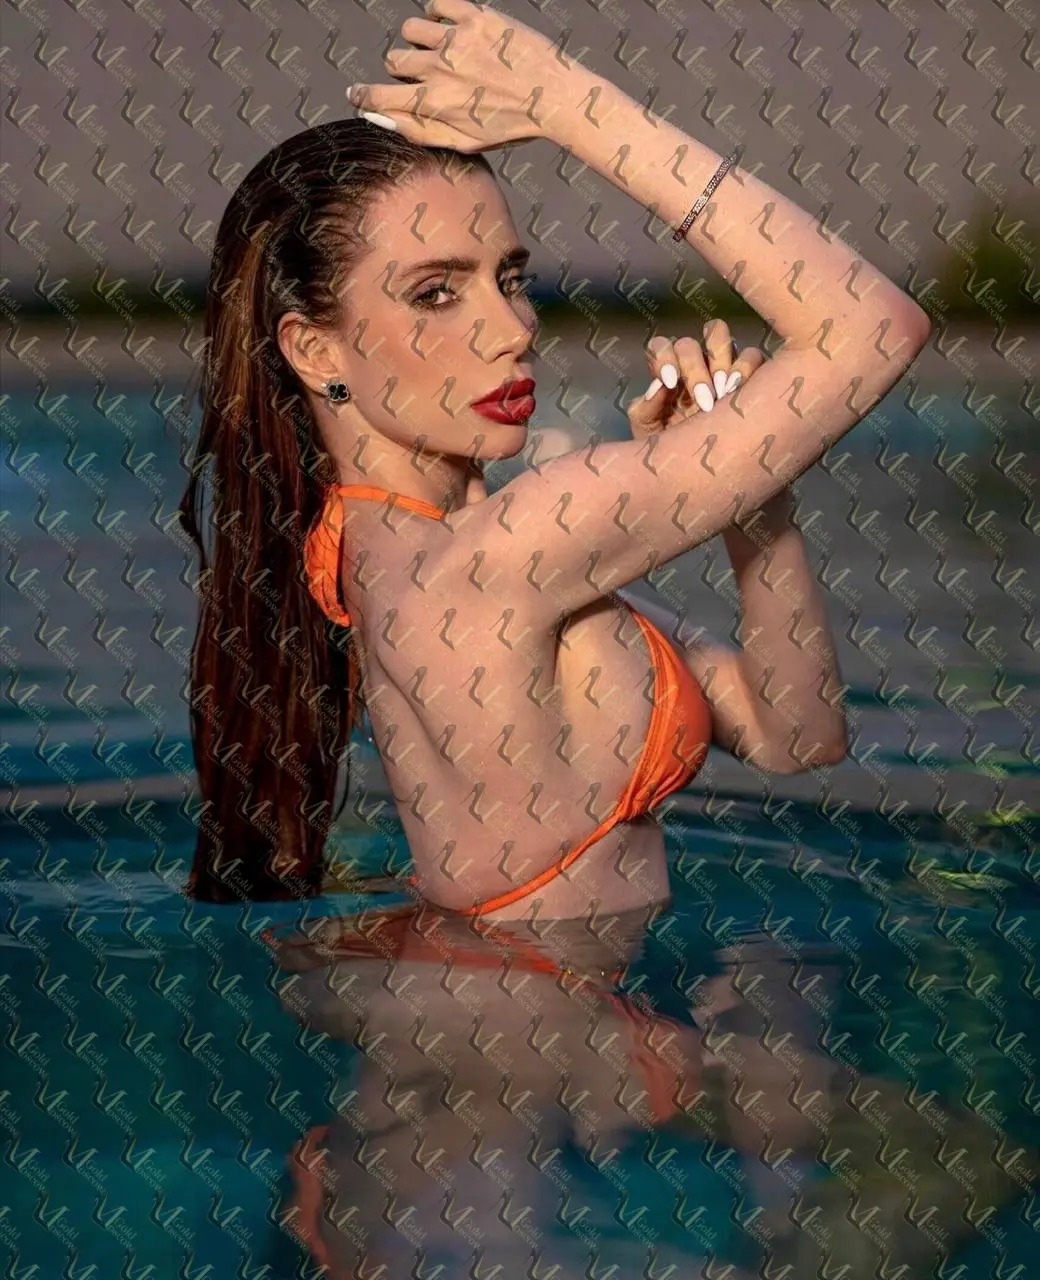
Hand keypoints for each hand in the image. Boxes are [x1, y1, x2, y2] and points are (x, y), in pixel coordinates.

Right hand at [346, 0, 572, 153]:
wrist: (553, 96)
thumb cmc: (510, 125)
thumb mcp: (464, 143)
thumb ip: (419, 132)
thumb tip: (379, 119)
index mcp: (435, 104)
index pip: (380, 97)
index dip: (362, 97)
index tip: (355, 95)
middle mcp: (440, 69)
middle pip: (394, 60)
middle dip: (401, 70)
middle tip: (424, 77)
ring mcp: (457, 40)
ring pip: (411, 29)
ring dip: (418, 41)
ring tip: (439, 52)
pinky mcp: (476, 17)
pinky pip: (437, 5)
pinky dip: (436, 13)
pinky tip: (448, 27)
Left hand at [626, 318, 764, 440]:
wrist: (699, 473)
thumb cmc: (669, 451)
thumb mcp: (648, 433)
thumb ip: (645, 409)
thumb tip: (659, 386)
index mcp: (666, 374)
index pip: (660, 346)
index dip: (664, 356)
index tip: (670, 382)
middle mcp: (692, 365)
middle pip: (689, 344)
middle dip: (693, 369)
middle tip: (702, 400)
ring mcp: (720, 366)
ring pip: (720, 338)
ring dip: (720, 363)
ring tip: (721, 395)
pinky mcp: (749, 375)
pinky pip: (752, 356)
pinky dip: (746, 369)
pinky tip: (738, 393)